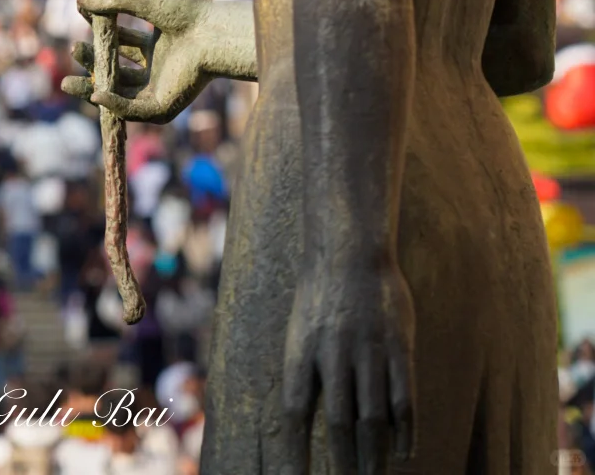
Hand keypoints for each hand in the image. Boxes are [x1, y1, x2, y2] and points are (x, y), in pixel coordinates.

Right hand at [62, 0, 218, 122]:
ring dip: (93, 88)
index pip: (123, 40)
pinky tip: (96, 93)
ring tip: (66, 83)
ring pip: (119, 92)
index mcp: (160, 39)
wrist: (209, 35)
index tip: (83, 17)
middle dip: (92, 62)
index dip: (101, 32)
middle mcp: (160, 63)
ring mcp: (161, 85)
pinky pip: (132, 109)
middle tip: (73, 52)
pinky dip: (112, 104)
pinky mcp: (163, 106)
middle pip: (118, 67)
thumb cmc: (183, 11)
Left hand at [282, 253, 414, 474]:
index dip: (296, 452)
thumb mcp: (300, 329)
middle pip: (339, 421)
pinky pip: (403, 398)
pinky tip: (403, 453)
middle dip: (343, 461)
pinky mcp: (399, 345)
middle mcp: (334, 352)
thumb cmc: (321, 295)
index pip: (295, 413)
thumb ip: (306, 372)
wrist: (350, 248)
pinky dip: (404, 431)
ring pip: (373, 416)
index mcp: (302, 349)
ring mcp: (369, 349)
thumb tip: (303, 422)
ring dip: (374, 454)